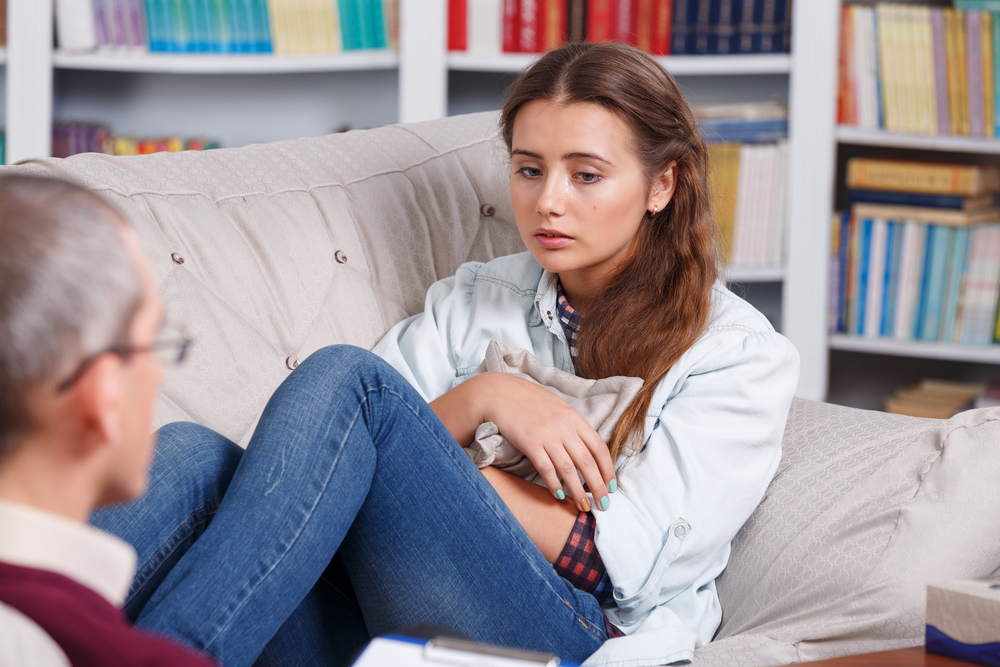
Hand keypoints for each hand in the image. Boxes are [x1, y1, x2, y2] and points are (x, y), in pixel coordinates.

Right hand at [476, 373, 616, 511]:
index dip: (608, 469)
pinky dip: (554, 484)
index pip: (599, 447)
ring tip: (583, 506)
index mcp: (574, 418)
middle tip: (603, 503)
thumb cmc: (528, 400)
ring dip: (578, 491)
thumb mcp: (557, 407)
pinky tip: (558, 496)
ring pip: (569, 469)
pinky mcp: (530, 443)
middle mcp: (564, 427)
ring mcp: (547, 435)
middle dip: (598, 486)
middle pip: (587, 462)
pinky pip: (546, 469)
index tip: (611, 486)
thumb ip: (571, 426)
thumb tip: (585, 448)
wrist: (500, 393)